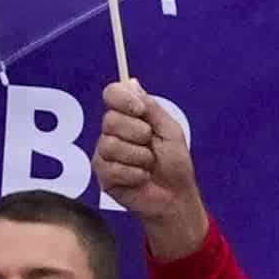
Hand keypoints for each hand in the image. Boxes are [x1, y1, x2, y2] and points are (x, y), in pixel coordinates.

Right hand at [92, 80, 206, 260]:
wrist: (175, 196)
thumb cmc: (175, 164)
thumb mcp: (170, 130)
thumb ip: (151, 108)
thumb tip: (131, 82)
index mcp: (129, 117)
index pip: (112, 94)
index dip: (122, 99)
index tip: (139, 110)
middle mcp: (113, 132)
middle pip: (110, 120)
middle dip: (138, 134)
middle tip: (151, 146)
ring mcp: (105, 153)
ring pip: (110, 145)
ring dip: (138, 157)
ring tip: (148, 166)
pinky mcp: (103, 175)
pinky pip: (111, 167)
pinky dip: (133, 174)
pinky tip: (141, 178)